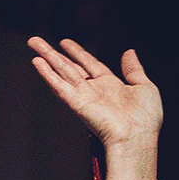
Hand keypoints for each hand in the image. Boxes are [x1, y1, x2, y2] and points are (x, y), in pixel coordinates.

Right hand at [28, 37, 161, 179]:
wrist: (138, 138)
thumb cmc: (145, 121)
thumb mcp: (145, 87)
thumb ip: (134, 69)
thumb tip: (129, 52)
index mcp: (111, 86)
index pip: (90, 64)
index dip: (77, 53)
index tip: (65, 43)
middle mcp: (95, 91)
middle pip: (70, 67)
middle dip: (53, 53)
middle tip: (37, 41)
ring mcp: (85, 97)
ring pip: (62, 72)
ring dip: (46, 58)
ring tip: (33, 43)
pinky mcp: (77, 103)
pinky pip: (60, 86)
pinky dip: (48, 75)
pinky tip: (37, 63)